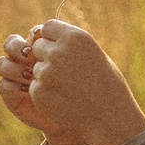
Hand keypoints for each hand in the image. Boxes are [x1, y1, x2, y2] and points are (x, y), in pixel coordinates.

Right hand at [0, 30, 67, 140]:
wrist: (77, 115)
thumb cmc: (80, 88)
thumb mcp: (76, 65)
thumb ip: (65, 48)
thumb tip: (53, 32)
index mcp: (41, 48)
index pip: (30, 34)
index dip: (35, 36)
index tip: (44, 41)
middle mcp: (24, 60)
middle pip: (10, 43)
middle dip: (17, 47)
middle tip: (30, 55)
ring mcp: (15, 77)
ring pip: (2, 63)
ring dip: (14, 67)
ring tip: (30, 76)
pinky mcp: (11, 95)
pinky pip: (3, 86)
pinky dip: (13, 86)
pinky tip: (27, 90)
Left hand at [13, 19, 144, 144]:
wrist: (109, 117)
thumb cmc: (106, 83)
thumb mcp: (93, 53)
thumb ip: (68, 42)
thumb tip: (40, 34)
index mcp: (75, 38)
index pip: (47, 27)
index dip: (51, 38)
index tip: (58, 49)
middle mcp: (58, 52)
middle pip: (37, 46)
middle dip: (45, 56)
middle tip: (64, 72)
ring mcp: (46, 72)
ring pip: (36, 68)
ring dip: (46, 76)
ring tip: (68, 89)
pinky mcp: (39, 92)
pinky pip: (35, 87)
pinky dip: (44, 93)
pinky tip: (63, 100)